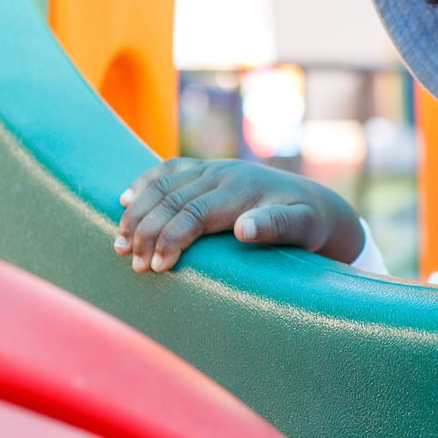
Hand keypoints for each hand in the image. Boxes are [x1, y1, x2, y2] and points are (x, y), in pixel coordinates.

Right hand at [114, 158, 364, 272]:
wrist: (317, 203)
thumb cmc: (308, 224)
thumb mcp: (303, 228)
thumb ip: (277, 226)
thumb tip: (245, 229)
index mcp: (241, 190)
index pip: (193, 213)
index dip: (170, 239)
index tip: (157, 268)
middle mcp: (223, 174)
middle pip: (171, 200)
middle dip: (146, 232)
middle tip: (133, 264)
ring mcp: (214, 169)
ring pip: (163, 185)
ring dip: (137, 213)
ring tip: (120, 244)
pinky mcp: (209, 170)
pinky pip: (170, 170)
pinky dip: (145, 183)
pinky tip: (125, 199)